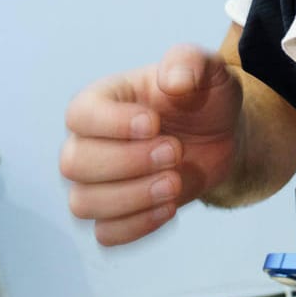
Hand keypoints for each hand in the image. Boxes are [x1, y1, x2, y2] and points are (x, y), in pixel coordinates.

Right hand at [61, 44, 242, 244]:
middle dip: (127, 162)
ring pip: (84, 203)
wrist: (221, 135)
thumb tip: (172, 80)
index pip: (79, 116)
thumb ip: (189, 62)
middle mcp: (88, 143)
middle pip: (74, 164)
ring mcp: (98, 182)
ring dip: (132, 198)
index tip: (154, 123)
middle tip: (175, 151)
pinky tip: (169, 207)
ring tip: (175, 181)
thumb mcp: (206, 70)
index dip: (112, 124)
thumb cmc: (203, 98)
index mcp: (102, 102)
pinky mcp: (117, 213)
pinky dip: (136, 226)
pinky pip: (106, 233)